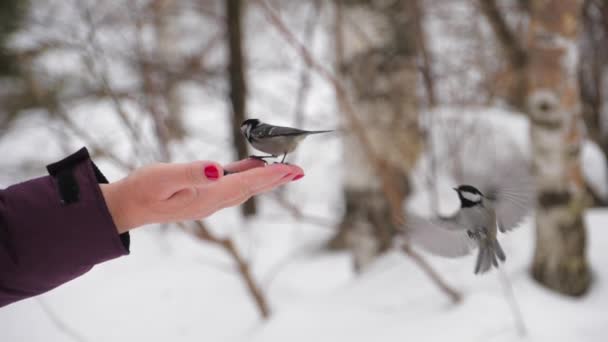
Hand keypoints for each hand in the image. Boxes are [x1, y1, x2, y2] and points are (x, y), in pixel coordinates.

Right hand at [100, 159, 303, 232]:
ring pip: (244, 188)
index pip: (246, 184)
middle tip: (298, 171)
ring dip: (264, 180)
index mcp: (208, 196)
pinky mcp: (202, 195)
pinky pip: (231, 185)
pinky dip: (246, 176)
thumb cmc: (143, 190)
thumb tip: (217, 169)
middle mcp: (213, 201)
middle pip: (251, 189)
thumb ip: (190, 174)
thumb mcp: (163, 178)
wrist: (128, 207)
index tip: (292, 170)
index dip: (271, 176)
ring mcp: (208, 200)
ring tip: (283, 171)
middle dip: (276, 179)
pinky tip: (251, 168)